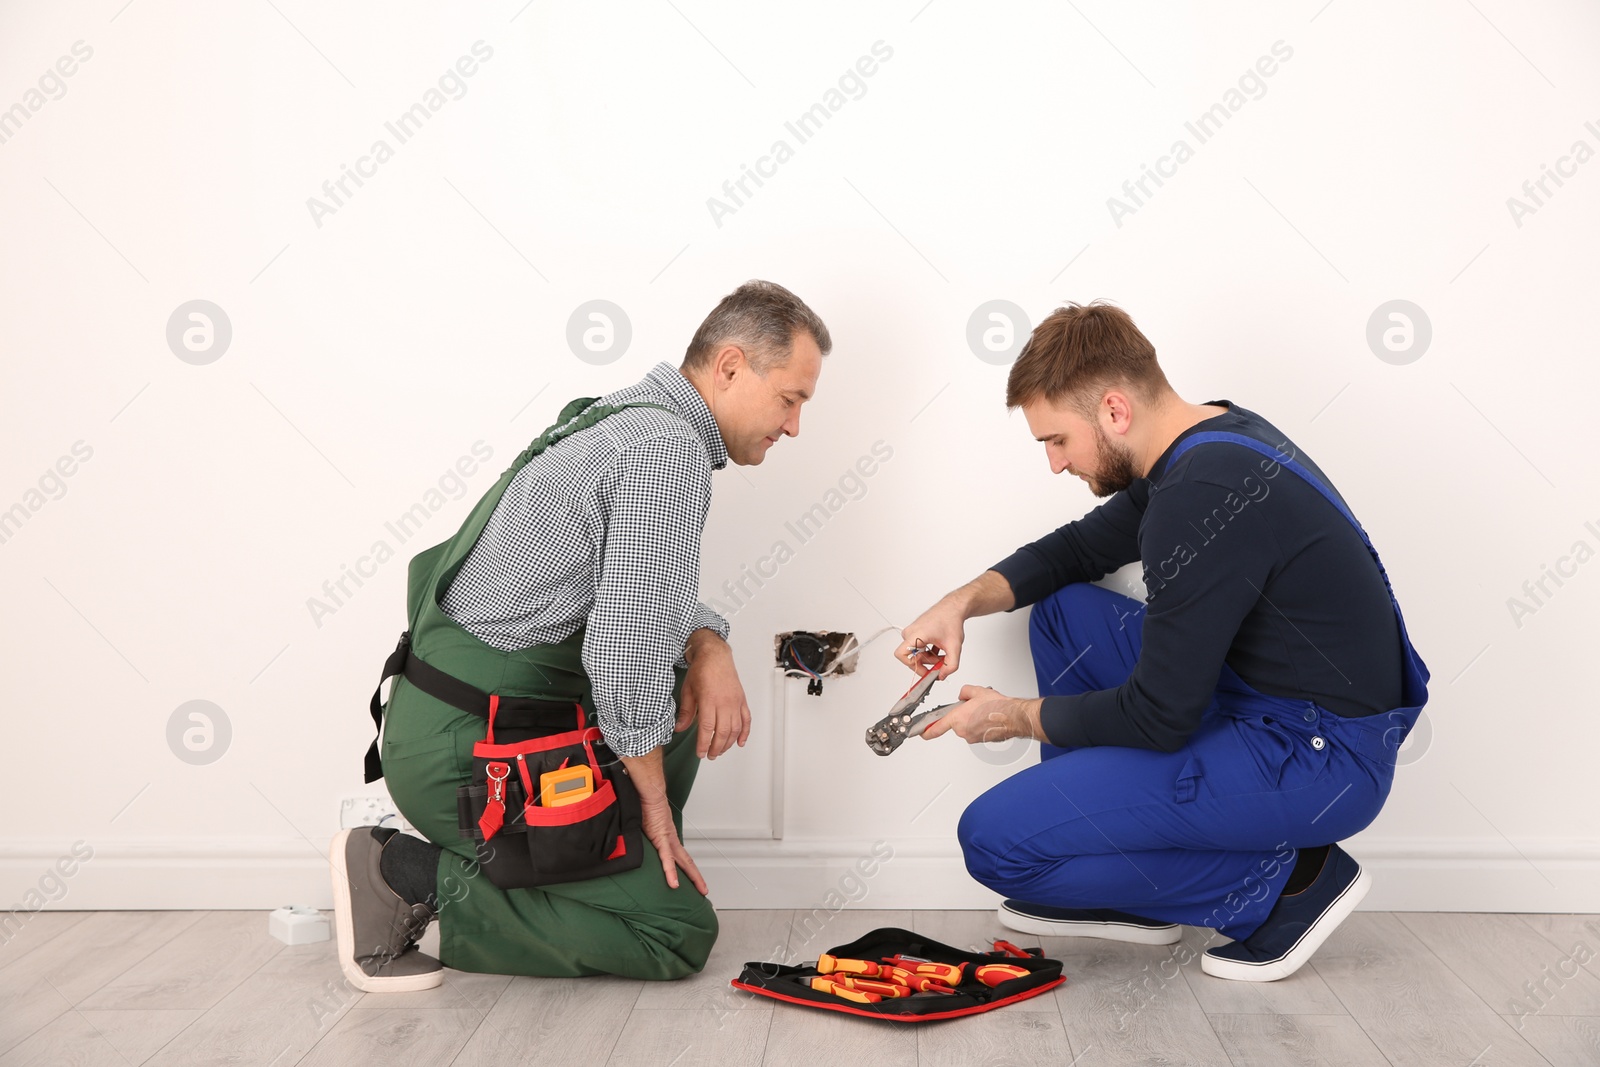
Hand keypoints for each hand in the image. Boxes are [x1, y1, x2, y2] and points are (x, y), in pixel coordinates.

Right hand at [622, 747, 708, 892]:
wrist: (647, 789)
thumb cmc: (643, 800)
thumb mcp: (639, 820)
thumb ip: (637, 828)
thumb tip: (628, 831)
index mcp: (666, 834)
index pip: (678, 854)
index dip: (685, 866)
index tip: (690, 877)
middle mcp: (669, 838)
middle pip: (685, 861)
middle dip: (695, 876)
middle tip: (704, 890)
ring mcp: (667, 838)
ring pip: (682, 862)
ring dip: (692, 876)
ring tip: (700, 890)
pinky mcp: (660, 838)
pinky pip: (666, 859)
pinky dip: (670, 872)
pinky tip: (674, 884)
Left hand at [677, 631, 750, 758]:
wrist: (715, 655)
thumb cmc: (701, 670)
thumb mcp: (688, 690)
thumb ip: (686, 711)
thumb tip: (679, 728)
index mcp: (709, 700)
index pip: (707, 728)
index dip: (704, 744)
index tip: (700, 753)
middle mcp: (724, 702)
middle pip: (723, 732)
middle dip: (716, 747)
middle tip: (710, 755)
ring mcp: (735, 702)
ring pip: (735, 729)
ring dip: (728, 743)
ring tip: (720, 751)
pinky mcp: (742, 700)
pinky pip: (746, 720)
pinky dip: (744, 733)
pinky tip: (740, 742)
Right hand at [900, 600, 965, 678]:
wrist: (953, 608)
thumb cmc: (951, 621)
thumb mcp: (954, 647)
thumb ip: (950, 666)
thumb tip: (942, 675)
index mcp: (916, 634)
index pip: (901, 654)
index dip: (913, 666)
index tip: (925, 670)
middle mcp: (911, 632)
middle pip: (912, 657)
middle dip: (927, 663)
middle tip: (940, 663)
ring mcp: (912, 632)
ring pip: (916, 653)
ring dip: (929, 657)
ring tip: (942, 654)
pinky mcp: (916, 632)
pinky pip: (918, 648)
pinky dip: (929, 652)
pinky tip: (939, 649)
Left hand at [920, 685, 1041, 744]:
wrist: (1014, 716)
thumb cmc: (998, 706)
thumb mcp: (976, 691)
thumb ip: (963, 692)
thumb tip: (961, 695)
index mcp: (957, 718)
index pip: (936, 727)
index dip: (926, 731)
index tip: (920, 733)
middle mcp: (963, 731)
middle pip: (955, 723)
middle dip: (962, 715)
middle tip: (973, 707)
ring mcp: (972, 737)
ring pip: (967, 726)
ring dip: (972, 720)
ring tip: (984, 711)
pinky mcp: (981, 740)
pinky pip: (976, 731)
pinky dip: (980, 725)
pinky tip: (989, 717)